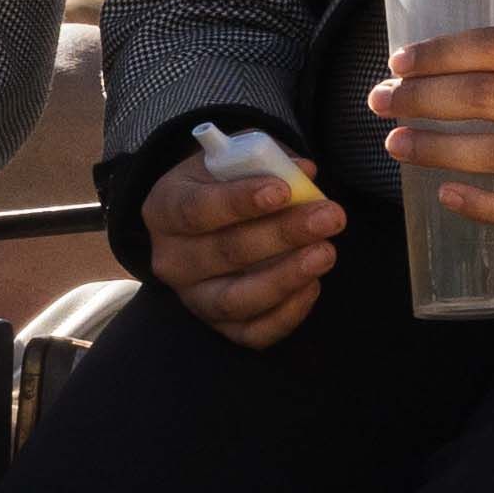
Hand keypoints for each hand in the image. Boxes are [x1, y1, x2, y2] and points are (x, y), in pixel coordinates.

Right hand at [143, 151, 341, 352]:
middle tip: (328, 217)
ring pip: (237, 299)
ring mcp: (193, 298)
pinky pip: (253, 332)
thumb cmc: (223, 183)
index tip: (283, 190)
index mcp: (165, 209)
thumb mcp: (233, 160)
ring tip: (325, 252)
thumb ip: (266, 161)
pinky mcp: (219, 327)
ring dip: (287, 277)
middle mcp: (172, 260)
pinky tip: (312, 285)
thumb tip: (304, 173)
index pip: (197, 210)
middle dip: (283, 234)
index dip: (239, 202)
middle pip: (225, 252)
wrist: (207, 220)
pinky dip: (287, 313)